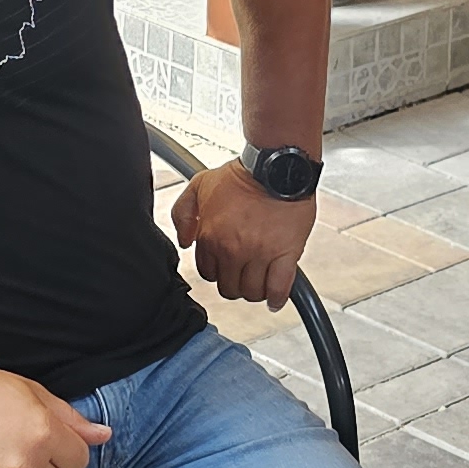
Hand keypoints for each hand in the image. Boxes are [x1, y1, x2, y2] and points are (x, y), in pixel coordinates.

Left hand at [170, 160, 310, 307]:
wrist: (276, 168)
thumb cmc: (242, 175)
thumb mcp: (199, 185)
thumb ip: (182, 214)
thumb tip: (184, 241)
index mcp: (211, 237)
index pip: (208, 273)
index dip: (217, 270)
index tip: (225, 265)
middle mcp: (233, 249)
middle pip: (229, 288)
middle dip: (234, 283)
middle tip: (243, 274)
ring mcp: (259, 254)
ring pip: (252, 292)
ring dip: (254, 291)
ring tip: (259, 281)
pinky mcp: (285, 255)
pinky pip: (279, 288)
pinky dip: (277, 298)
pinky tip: (275, 299)